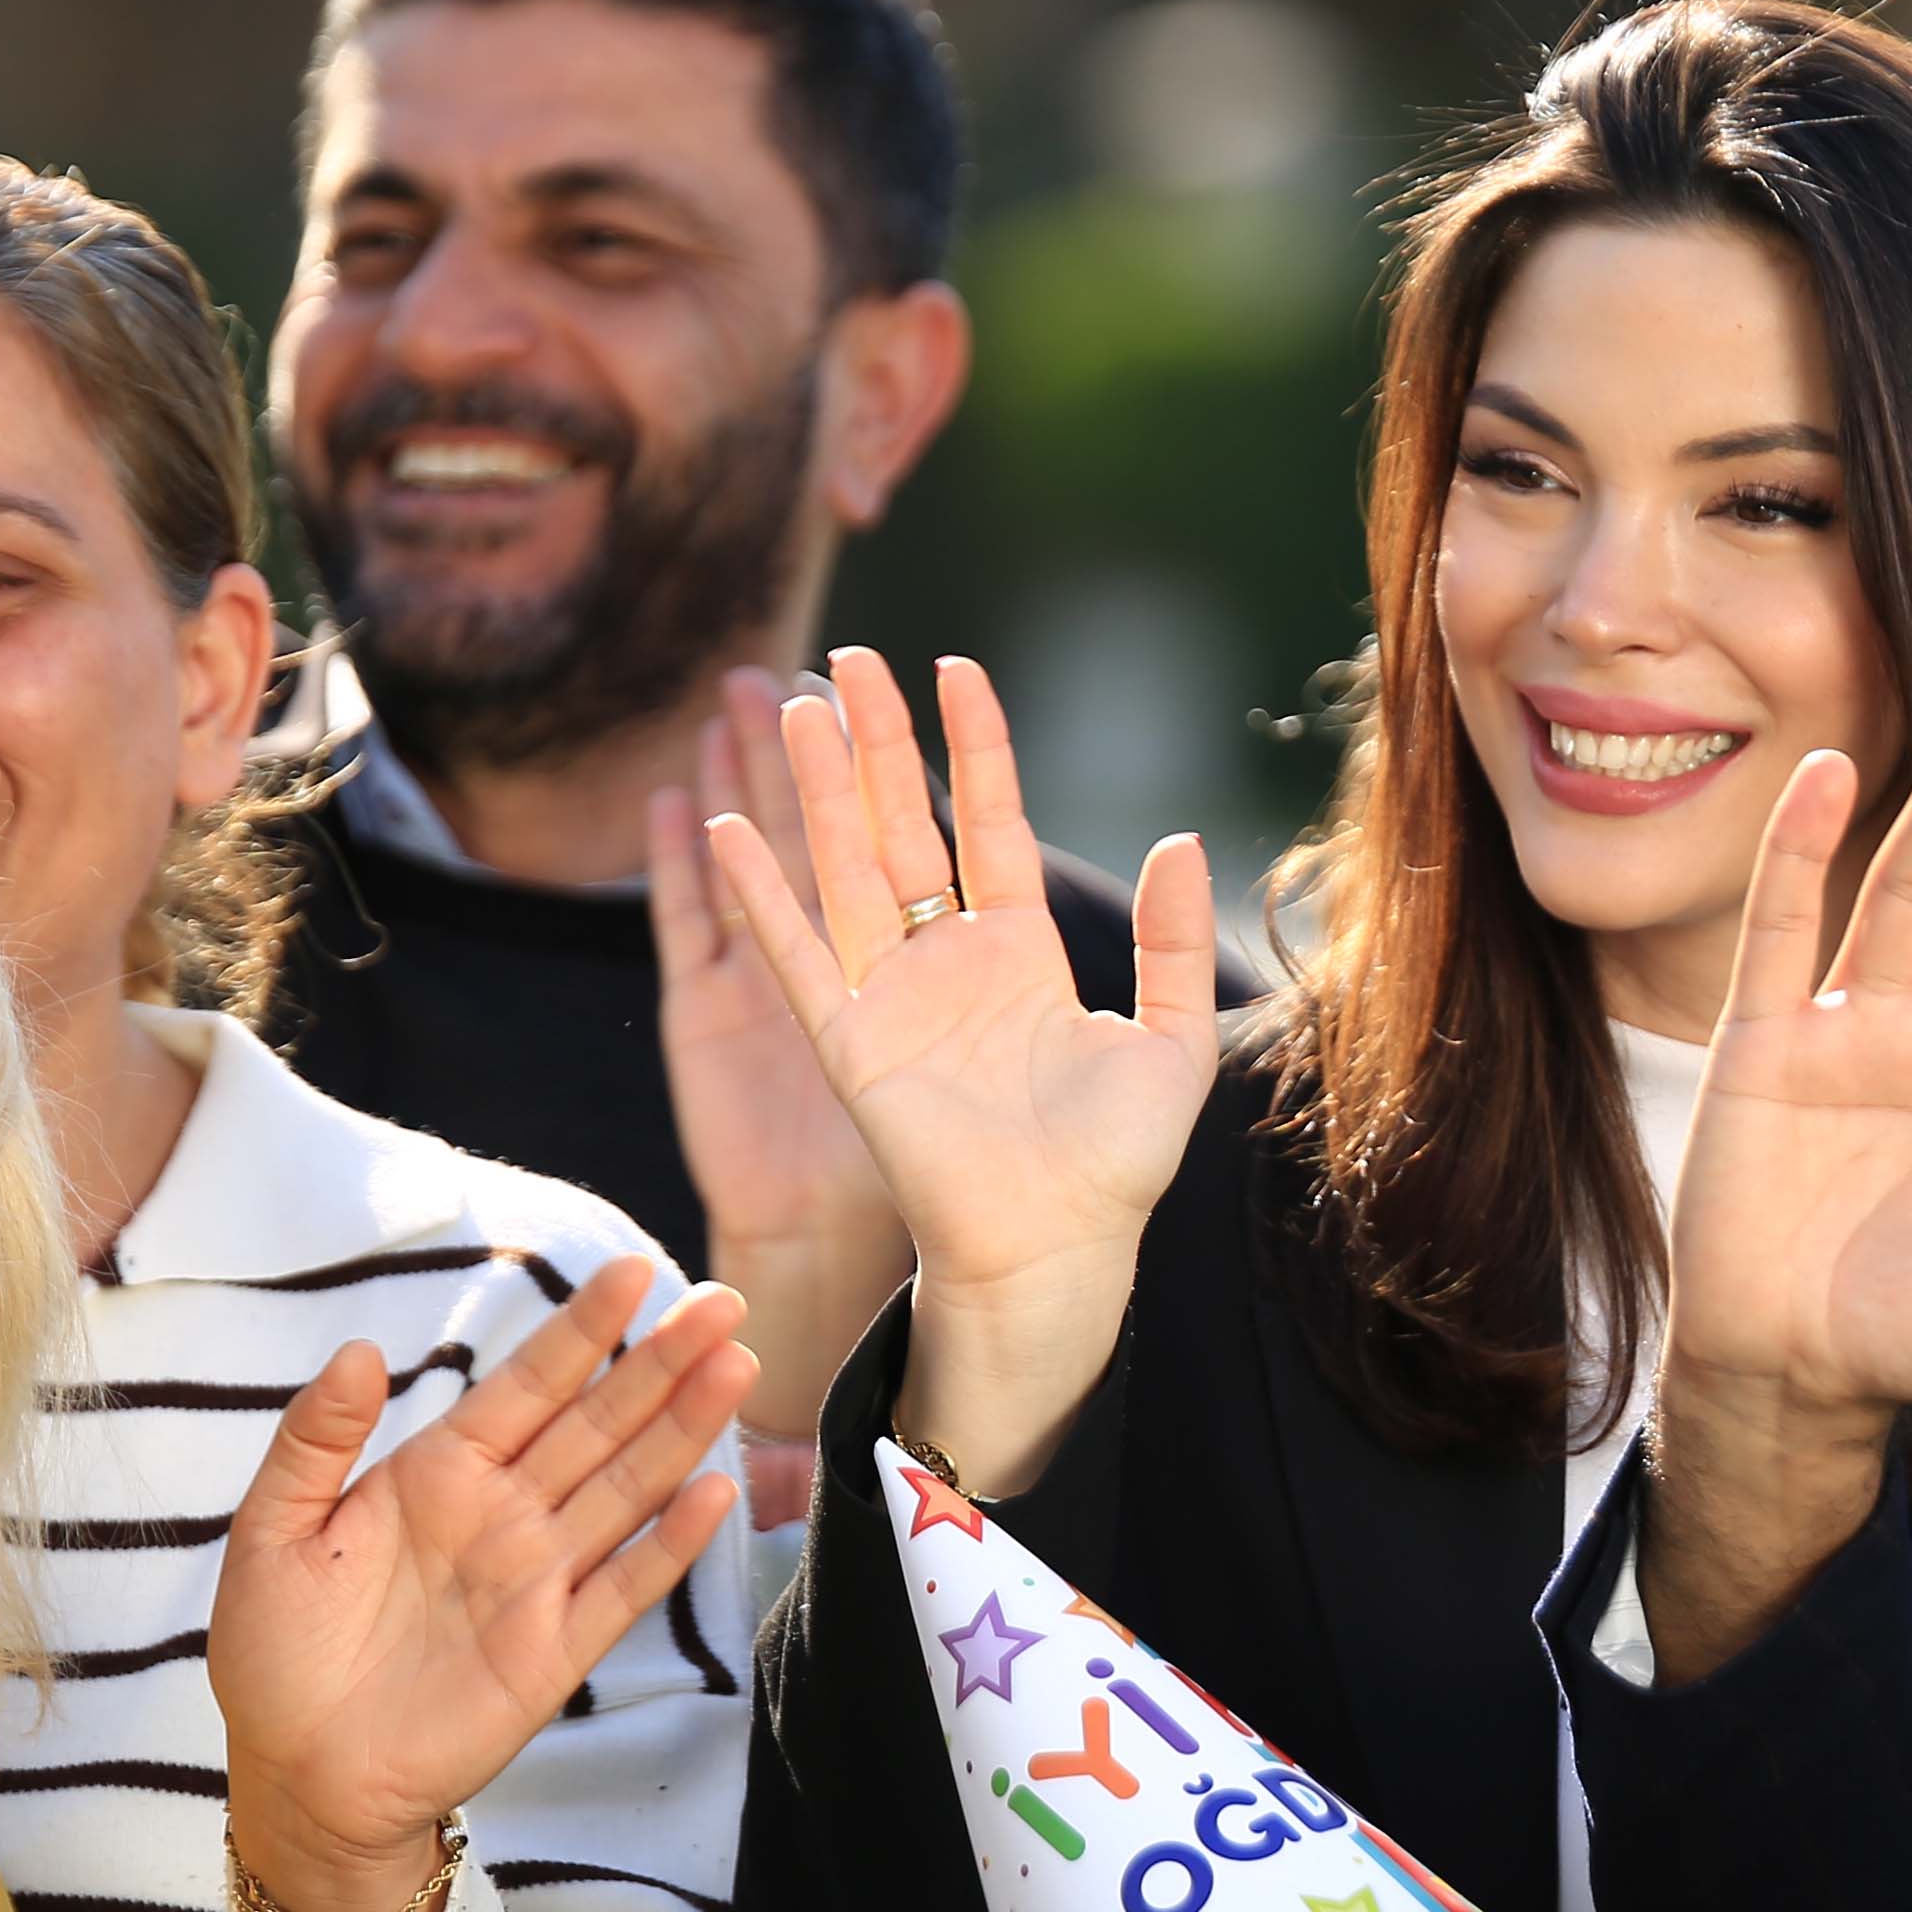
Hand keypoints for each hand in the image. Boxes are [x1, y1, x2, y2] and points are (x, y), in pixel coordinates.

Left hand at [214, 1259, 750, 1911]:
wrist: (298, 1776)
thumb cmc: (275, 1652)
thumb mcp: (271, 1530)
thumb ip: (314, 1438)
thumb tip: (363, 1349)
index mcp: (438, 1474)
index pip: (526, 1386)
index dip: (581, 1330)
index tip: (632, 1274)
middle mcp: (503, 1515)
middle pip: (597, 1424)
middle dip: (660, 1362)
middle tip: (723, 1302)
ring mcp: (537, 1581)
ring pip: (626, 1489)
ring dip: (682, 1430)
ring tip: (734, 1367)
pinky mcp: (555, 1651)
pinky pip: (623, 1588)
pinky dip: (670, 1543)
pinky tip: (713, 1492)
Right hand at [696, 648, 1219, 1496]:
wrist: (1058, 1250)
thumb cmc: (1116, 1166)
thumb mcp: (1169, 1040)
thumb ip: (1169, 939)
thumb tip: (1184, 837)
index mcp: (1020, 953)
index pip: (987, 823)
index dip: (973, 746)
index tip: (956, 667)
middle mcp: (946, 963)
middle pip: (899, 826)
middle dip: (874, 743)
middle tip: (847, 660)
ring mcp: (889, 998)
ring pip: (842, 869)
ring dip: (813, 791)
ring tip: (791, 705)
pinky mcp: (847, 1045)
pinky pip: (794, 954)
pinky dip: (760, 894)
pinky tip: (726, 827)